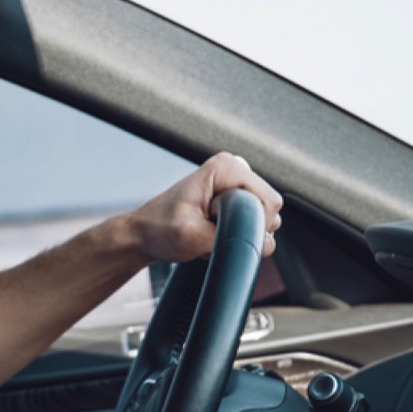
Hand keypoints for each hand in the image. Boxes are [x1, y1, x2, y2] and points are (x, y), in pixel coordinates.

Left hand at [125, 152, 283, 261]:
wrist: (143, 234)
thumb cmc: (159, 229)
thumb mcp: (191, 237)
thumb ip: (231, 239)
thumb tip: (265, 243)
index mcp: (226, 167)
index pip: (268, 200)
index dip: (254, 224)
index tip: (221, 229)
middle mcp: (235, 169)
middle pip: (269, 209)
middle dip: (246, 229)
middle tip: (211, 230)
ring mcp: (235, 183)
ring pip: (262, 218)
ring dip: (239, 233)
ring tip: (209, 231)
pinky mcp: (234, 197)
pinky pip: (252, 222)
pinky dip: (234, 233)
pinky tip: (212, 232)